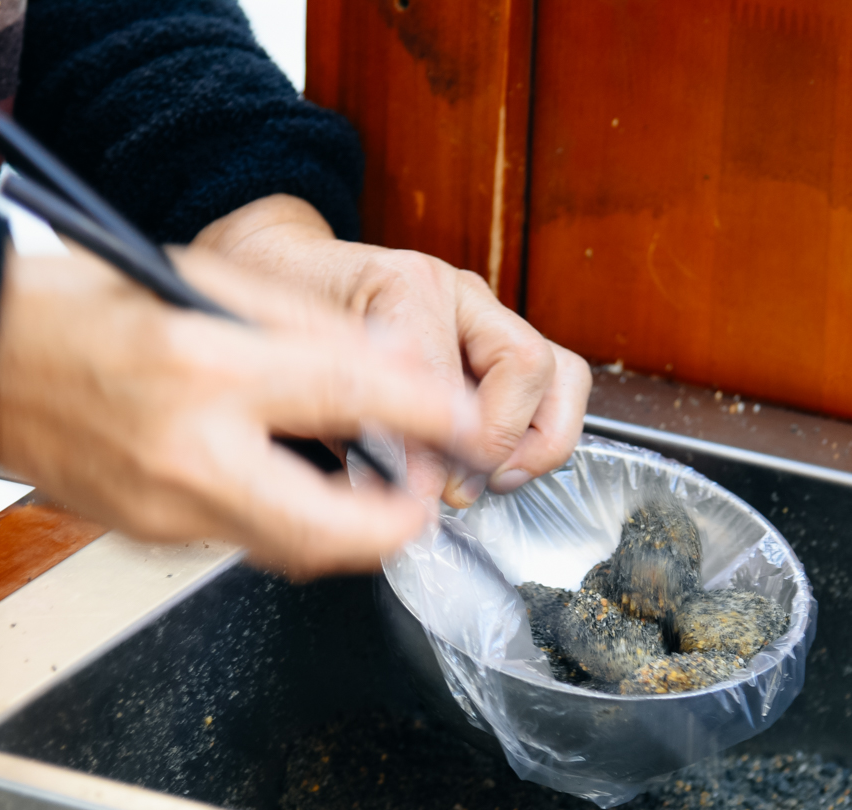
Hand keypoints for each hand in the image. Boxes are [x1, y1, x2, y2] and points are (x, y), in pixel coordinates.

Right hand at [0, 247, 474, 577]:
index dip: (425, 415)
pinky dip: (289, 524)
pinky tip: (300, 492)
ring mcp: (165, 507)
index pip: (349, 396)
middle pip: (331, 528)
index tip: (463, 421)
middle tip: (429, 502)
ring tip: (379, 500)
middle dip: (398, 527)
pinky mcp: (151, 534)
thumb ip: (307, 330)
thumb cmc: (81, 306)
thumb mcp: (205, 282)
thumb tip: (396, 370)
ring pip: (293, 551)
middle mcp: (188, 449)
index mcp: (205, 365)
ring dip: (349, 535)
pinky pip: (244, 540)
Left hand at [194, 195, 589, 508]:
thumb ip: (351, 425)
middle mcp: (458, 293)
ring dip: (539, 439)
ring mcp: (489, 315)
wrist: (290, 271)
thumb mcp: (302, 368)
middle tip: (459, 486)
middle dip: (502, 438)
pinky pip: (556, 384)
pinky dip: (541, 432)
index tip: (423, 496)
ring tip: (496, 477)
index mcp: (405, 285)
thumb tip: (402, 493)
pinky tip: (500, 463)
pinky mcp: (502, 342)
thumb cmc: (291, 313)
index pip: (446, 376)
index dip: (437, 449)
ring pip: (560, 372)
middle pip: (527, 364)